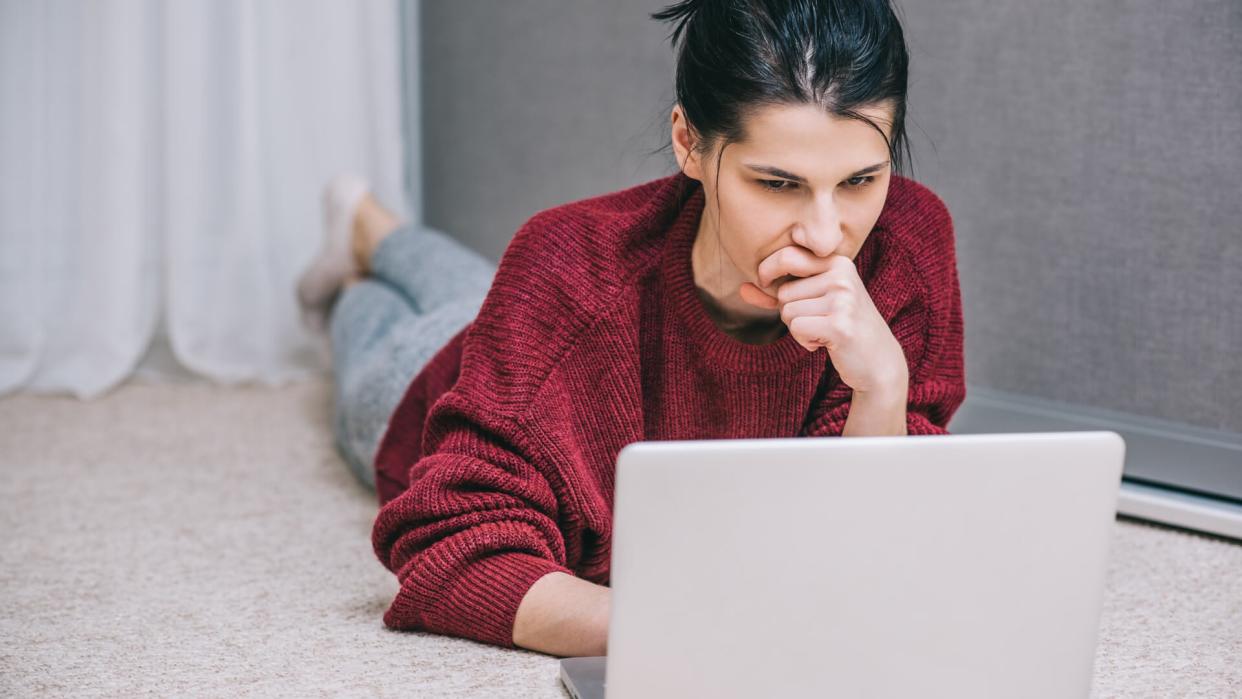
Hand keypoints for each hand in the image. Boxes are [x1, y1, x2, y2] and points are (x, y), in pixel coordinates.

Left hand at [738, 245, 907, 393]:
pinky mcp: (840, 324)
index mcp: (838, 263)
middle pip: (783, 292)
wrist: (878, 361)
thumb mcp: (813, 303)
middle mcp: (842, 276)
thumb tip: (742, 289)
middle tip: (817, 321)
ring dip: (799, 329)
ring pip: (788, 312)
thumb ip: (777, 294)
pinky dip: (805, 341)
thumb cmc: (841, 328)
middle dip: (790, 311)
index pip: (787, 256)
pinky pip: (797, 328)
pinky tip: (825, 344)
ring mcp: (843, 299)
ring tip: (824, 332)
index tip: (766, 284)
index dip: (767, 271)